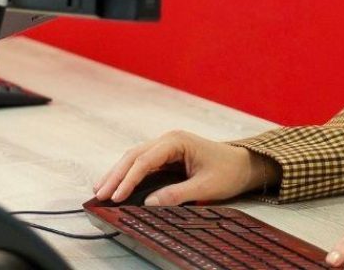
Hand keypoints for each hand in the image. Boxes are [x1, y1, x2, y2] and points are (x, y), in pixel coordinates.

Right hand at [92, 130, 279, 205]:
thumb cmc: (228, 172)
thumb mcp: (205, 187)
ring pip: (135, 158)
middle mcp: (169, 140)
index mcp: (177, 141)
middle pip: (134, 156)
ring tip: (99, 190)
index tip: (116, 197)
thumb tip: (148, 203)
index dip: (128, 179)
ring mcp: (167, 146)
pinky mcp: (167, 156)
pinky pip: (143, 163)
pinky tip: (116, 185)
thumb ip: (177, 194)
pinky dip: (128, 174)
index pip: (145, 160)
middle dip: (116, 175)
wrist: (244, 165)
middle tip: (99, 195)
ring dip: (118, 174)